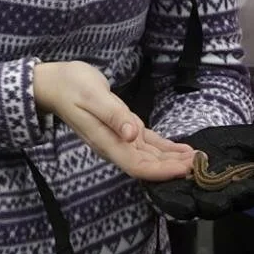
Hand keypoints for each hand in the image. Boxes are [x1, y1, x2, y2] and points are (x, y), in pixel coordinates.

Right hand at [33, 60, 195, 180]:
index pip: (138, 165)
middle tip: (200, 165)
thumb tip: (132, 135)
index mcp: (107, 141)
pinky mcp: (121, 128)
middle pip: (146, 164)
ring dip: (171, 159)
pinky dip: (163, 147)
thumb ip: (113, 115)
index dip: (162, 170)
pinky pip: (145, 144)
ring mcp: (117, 138)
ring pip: (148, 156)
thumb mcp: (93, 95)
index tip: (185, 168)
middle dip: (173, 167)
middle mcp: (114, 145)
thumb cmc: (72, 85)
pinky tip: (180, 149)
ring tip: (196, 159)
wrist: (54, 83)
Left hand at [145, 122, 253, 220]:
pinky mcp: (169, 200)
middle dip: (238, 194)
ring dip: (210, 202)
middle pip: (231, 202)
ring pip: (205, 207)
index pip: (253, 190)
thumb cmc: (210, 149)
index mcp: (236, 189)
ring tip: (215, 195)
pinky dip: (178, 203)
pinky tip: (182, 199)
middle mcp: (217, 200)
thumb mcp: (239, 141)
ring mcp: (193, 202)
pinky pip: (175, 206)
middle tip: (246, 185)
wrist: (172, 150)